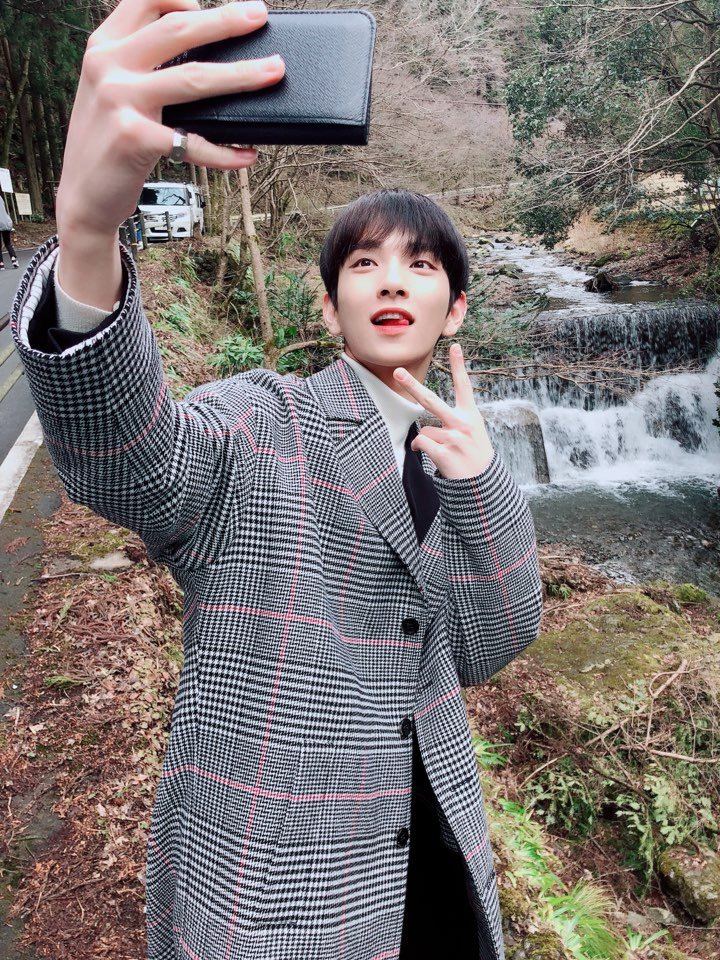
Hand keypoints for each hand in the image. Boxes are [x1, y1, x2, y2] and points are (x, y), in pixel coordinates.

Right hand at [55, 0, 284, 238]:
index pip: (144, 2)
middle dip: (225, 20)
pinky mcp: (135, 138)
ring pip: (194, 78)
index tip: (213, 4)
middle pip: (178, 30)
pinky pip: (194, 142)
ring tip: (273, 71)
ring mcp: (120, 100)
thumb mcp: (110, 92)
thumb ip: (139, 65)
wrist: (81, 197)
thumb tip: (198, 52)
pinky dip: (226, 152)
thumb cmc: (107, 144)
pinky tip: (247, 154)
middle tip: (259, 15)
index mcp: (103, 48)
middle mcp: (108, 66)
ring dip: (241, 75)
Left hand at [393, 343, 494, 479]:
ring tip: (444, 450)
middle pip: (431, 400)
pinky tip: (434, 455)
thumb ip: (454, 421)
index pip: (464, 386)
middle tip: (397, 372)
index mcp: (471, 415)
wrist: (482, 483)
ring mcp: (452, 437)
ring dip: (429, 440)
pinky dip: (420, 448)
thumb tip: (424, 429)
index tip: (455, 346)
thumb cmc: (474, 455)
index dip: (459, 366)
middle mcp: (462, 423)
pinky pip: (421, 443)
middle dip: (412, 385)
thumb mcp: (474, 432)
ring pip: (424, 429)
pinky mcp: (444, 452)